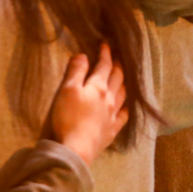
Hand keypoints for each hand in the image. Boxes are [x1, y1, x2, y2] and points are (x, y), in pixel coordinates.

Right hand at [51, 44, 127, 165]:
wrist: (77, 147)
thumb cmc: (69, 117)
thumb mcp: (67, 90)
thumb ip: (76, 71)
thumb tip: (83, 55)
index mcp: (98, 87)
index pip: (104, 66)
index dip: (106, 54)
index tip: (106, 44)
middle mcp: (110, 99)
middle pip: (117, 78)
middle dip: (117, 66)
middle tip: (117, 58)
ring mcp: (113, 115)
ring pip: (123, 95)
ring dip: (124, 83)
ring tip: (123, 77)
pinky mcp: (111, 130)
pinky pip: (123, 116)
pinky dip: (125, 107)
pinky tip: (124, 107)